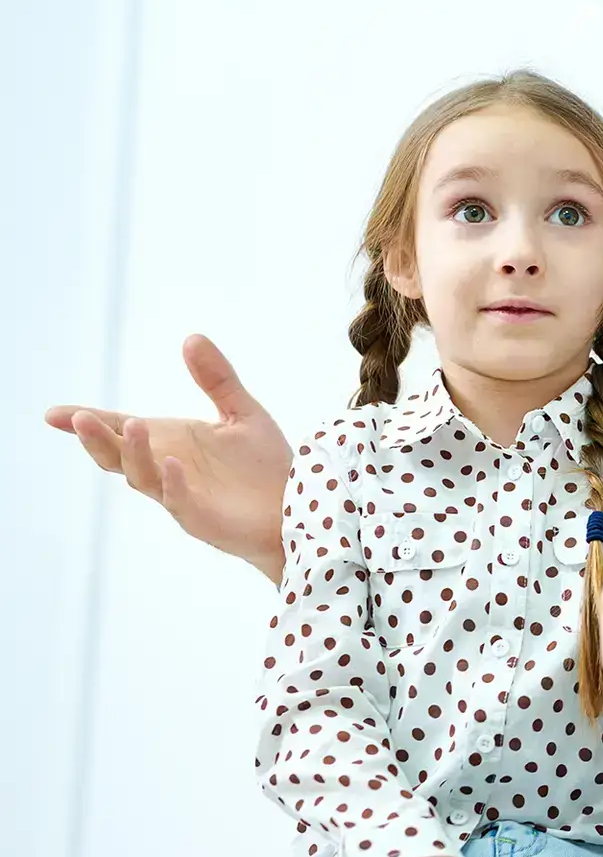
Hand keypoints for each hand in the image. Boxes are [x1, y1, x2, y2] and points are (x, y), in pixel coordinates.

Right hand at [46, 334, 291, 580]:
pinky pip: (179, 501)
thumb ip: (217, 379)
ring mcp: (180, 496)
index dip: (88, 421)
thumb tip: (192, 337)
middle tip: (79, 418)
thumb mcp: (241, 412)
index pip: (120, 429)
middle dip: (96, 438)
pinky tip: (172, 462)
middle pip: (116, 455)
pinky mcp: (202, 519)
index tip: (53, 413)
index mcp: (170, 442)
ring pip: (141, 477)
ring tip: (134, 426)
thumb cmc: (264, 466)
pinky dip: (173, 482)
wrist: (296, 509)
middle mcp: (166, 468)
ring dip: (133, 452)